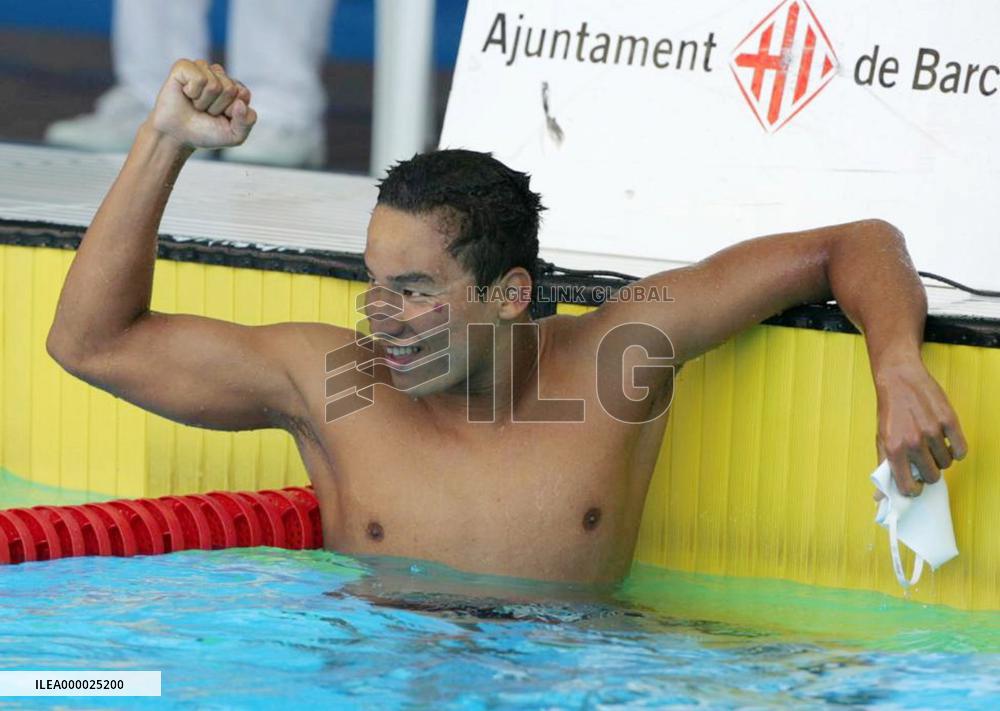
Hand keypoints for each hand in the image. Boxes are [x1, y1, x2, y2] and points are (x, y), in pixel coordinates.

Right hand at [149, 59, 255, 149]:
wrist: (177, 135)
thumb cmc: (206, 133)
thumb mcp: (234, 136)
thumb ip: (247, 122)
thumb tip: (240, 103)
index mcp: (234, 88)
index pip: (243, 93)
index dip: (232, 111)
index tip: (222, 116)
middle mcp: (219, 75)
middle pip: (230, 89)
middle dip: (217, 107)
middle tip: (205, 111)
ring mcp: (202, 68)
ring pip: (214, 84)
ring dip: (204, 102)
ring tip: (196, 104)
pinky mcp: (184, 66)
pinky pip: (198, 78)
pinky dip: (192, 92)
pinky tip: (186, 94)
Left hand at [873, 356, 966, 497]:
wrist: (899, 378)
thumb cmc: (890, 410)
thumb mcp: (881, 438)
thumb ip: (883, 468)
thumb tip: (880, 498)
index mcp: (893, 448)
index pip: (909, 486)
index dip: (913, 488)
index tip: (914, 483)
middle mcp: (913, 442)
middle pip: (932, 476)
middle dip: (928, 472)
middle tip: (923, 460)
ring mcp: (933, 431)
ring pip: (946, 464)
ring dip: (941, 459)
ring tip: (932, 446)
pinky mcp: (949, 421)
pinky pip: (961, 450)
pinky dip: (956, 450)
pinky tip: (946, 441)